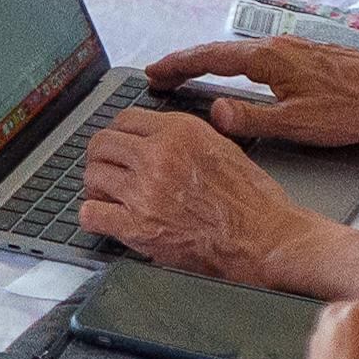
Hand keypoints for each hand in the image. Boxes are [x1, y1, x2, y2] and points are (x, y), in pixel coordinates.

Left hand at [79, 108, 306, 276]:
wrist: (266, 239)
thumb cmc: (254, 201)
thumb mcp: (222, 146)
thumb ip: (185, 137)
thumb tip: (157, 136)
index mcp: (180, 132)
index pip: (125, 119)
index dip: (120, 134)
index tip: (120, 145)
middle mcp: (158, 156)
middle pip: (102, 144)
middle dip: (102, 156)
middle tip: (107, 168)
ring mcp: (145, 192)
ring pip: (93, 176)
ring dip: (97, 185)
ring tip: (108, 194)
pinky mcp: (139, 228)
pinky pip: (92, 214)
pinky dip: (93, 216)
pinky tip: (105, 217)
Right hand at [143, 38, 358, 147]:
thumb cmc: (351, 110)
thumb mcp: (296, 124)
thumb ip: (250, 119)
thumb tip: (214, 113)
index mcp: (268, 60)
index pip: (211, 59)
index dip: (179, 65)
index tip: (155, 72)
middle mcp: (278, 47)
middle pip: (221, 51)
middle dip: (188, 62)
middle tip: (162, 73)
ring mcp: (294, 48)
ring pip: (241, 53)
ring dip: (211, 62)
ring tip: (191, 74)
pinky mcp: (307, 55)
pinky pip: (259, 56)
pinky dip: (236, 64)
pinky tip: (237, 75)